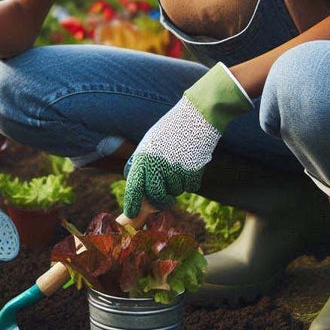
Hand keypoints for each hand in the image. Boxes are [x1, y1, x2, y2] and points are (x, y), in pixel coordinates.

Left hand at [123, 63, 251, 216]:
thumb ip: (142, 163)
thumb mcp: (150, 142)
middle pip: (156, 196)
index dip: (132, 204)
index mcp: (143, 157)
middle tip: (166, 199)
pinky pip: (190, 186)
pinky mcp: (193, 170)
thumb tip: (135, 184)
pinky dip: (191, 180)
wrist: (198, 115)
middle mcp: (157, 165)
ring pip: (175, 191)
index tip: (131, 215)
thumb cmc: (172, 129)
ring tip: (180, 164)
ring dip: (178, 185)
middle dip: (161, 201)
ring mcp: (175, 168)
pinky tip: (191, 163)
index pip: (134, 188)